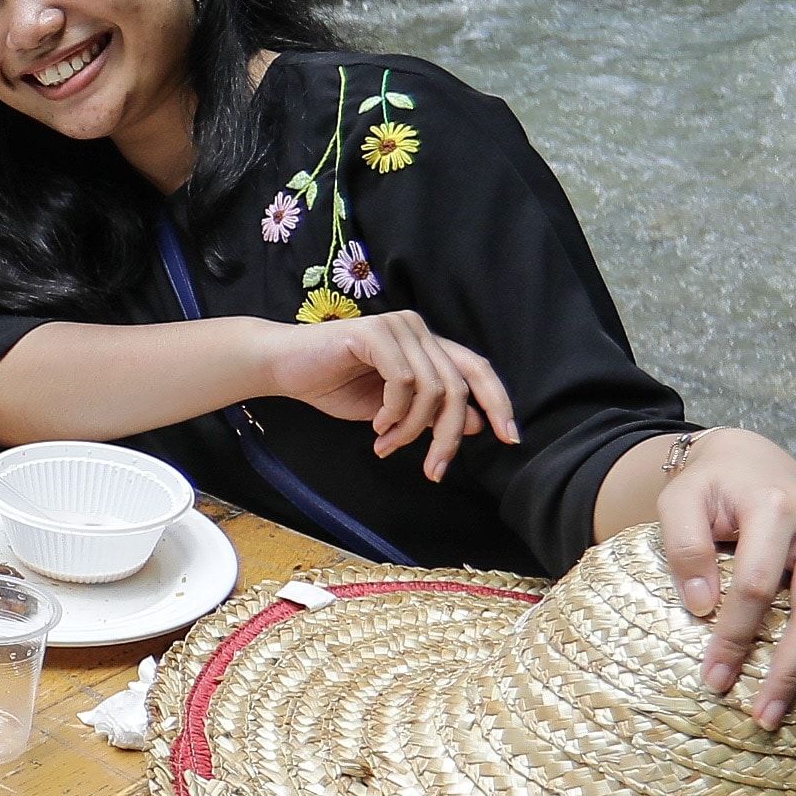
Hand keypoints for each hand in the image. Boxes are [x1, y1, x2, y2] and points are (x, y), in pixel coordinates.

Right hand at [248, 312, 519, 480]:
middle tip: (433, 470)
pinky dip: (394, 413)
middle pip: (456, 387)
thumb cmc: (334, 384)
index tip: (510, 438)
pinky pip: (404, 382)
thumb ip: (430, 411)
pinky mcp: (375, 333)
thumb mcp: (392, 409)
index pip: (477, 369)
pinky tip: (376, 426)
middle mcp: (417, 329)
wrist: (285, 367)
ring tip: (386, 444)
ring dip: (411, 429)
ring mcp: (397, 326)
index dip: (498, 402)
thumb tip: (475, 423)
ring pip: (432, 389)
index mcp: (426, 343)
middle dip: (448, 436)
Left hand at [651, 432, 795, 735]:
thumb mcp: (679, 501)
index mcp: (777, 507)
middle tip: (767, 720)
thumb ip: (684, 546)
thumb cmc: (713, 489)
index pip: (757, 585)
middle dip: (794, 671)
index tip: (714, 682)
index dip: (735, 638)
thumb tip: (703, 605)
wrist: (754, 460)